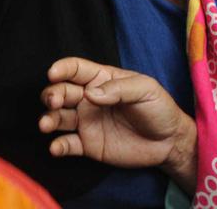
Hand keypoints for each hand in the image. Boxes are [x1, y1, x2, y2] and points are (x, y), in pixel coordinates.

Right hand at [39, 58, 197, 193]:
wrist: (170, 143)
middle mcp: (87, 99)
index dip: (61, 69)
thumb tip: (90, 94)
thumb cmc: (159, 109)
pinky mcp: (88, 144)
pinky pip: (67, 144)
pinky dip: (58, 146)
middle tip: (53, 102)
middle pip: (60, 91)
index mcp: (100, 80)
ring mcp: (86, 121)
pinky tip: (55, 148)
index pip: (74, 69)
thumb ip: (119, 89)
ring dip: (48, 119)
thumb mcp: (146, 90)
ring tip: (45, 125)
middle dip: (52, 94)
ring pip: (58, 117)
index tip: (53, 74)